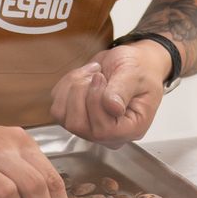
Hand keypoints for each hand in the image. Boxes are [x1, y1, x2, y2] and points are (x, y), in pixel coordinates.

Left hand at [48, 40, 172, 145]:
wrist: (133, 62)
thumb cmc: (140, 69)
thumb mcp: (135, 74)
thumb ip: (123, 90)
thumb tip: (111, 107)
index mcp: (131, 129)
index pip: (103, 131)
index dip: (94, 102)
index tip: (101, 78)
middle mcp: (109, 135)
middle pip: (77, 125)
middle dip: (81, 92)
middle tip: (97, 74)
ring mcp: (90, 128)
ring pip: (62, 115)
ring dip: (73, 86)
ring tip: (92, 73)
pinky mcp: (75, 117)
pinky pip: (57, 105)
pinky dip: (65, 85)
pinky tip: (84, 76)